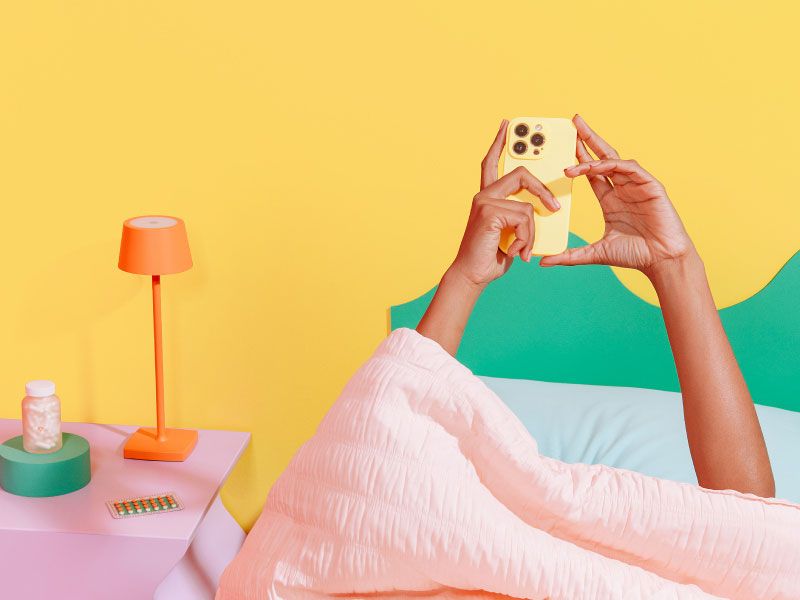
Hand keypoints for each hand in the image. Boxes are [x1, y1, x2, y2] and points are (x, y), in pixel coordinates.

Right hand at [450, 120, 560, 287]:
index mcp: (488, 196)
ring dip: (531, 231)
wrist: (472, 275)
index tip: (506, 124)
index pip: (492, 162)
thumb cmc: (491, 256)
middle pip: (520, 174)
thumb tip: (544, 210)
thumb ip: (522, 215)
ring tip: (523, 249)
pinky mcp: (489, 212)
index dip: (500, 143)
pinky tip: (516, 251)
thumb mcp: (512, 231)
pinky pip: (524, 218)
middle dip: (542, 190)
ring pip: (527, 205)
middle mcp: (483, 195)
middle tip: (555, 209)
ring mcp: (485, 202)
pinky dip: (526, 238)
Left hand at [539, 115, 694, 278]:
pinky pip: (629, 167)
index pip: (591, 173)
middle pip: (602, 157)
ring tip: (575, 145)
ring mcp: (636, 185)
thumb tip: (543, 262)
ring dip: (594, 152)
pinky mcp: (650, 186)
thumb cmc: (634, 256)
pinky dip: (613, 164)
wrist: (662, 261)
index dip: (578, 158)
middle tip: (573, 122)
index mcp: (610, 200)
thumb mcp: (594, 253)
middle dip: (588, 139)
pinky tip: (597, 164)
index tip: (563, 145)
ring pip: (614, 159)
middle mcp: (622, 188)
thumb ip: (569, 255)